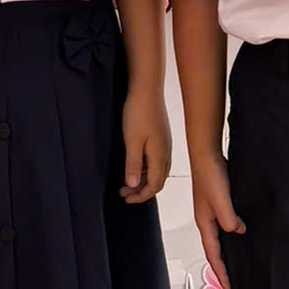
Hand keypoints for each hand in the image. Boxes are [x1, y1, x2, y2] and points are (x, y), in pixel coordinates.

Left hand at [120, 86, 172, 202]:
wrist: (147, 89)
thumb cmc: (138, 113)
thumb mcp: (132, 141)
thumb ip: (132, 164)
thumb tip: (133, 185)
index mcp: (160, 156)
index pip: (154, 185)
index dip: (141, 196)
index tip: (127, 199)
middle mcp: (165, 153)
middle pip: (156, 180)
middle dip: (140, 191)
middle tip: (123, 194)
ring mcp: (164, 144)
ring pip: (156, 170)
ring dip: (141, 179)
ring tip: (126, 182)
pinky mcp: (160, 137)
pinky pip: (155, 160)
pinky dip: (144, 168)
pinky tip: (134, 165)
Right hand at [190, 149, 243, 288]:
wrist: (206, 153)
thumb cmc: (209, 174)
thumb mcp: (220, 200)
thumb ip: (228, 218)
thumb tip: (238, 230)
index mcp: (204, 222)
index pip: (213, 254)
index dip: (220, 272)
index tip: (227, 288)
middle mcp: (207, 219)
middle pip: (214, 249)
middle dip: (221, 266)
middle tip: (231, 282)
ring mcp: (212, 211)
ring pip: (220, 237)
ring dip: (226, 252)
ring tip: (235, 263)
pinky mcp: (219, 203)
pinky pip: (225, 225)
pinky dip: (231, 234)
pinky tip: (240, 233)